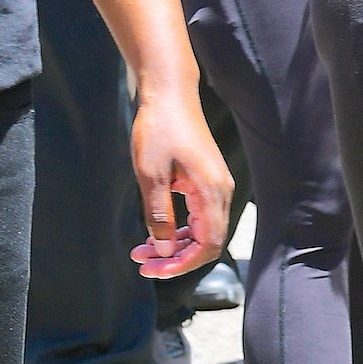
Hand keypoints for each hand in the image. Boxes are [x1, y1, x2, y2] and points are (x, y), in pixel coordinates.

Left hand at [129, 84, 233, 275]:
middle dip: (176, 258)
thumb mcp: (151, 175)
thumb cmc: (158, 130)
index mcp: (211, 191)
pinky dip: (179, 230)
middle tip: (142, 264)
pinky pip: (198, 217)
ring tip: (142, 251)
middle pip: (207, 242)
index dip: (183, 264)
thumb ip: (160, 215)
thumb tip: (165, 250)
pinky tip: (156, 232)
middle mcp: (220, 191)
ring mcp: (215, 186)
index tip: (155, 269)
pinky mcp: (206, 181)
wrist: (169, 94)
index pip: (208, 245)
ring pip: (202, 231)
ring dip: (175, 246)